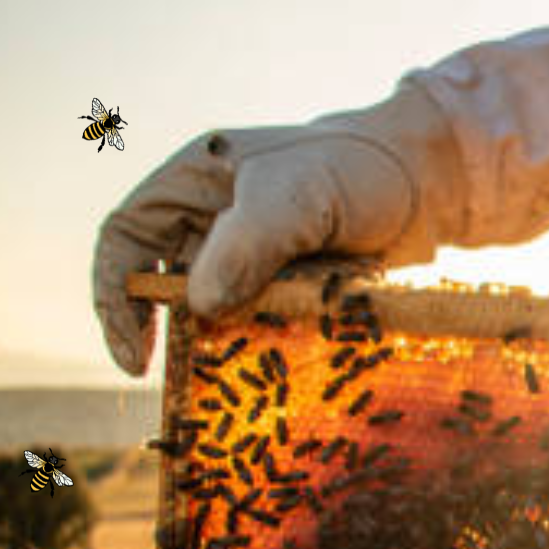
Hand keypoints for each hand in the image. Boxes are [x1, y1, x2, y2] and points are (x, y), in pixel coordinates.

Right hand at [91, 82, 466, 375]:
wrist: (431, 186)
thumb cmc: (360, 170)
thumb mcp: (300, 194)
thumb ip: (248, 243)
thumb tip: (198, 306)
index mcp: (194, 181)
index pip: (125, 238)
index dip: (116, 296)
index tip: (135, 357)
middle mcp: (211, 219)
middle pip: (162, 282)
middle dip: (169, 330)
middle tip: (181, 377)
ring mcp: (251, 254)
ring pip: (212, 310)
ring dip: (220, 342)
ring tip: (239, 373)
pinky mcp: (287, 285)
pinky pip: (257, 323)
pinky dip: (262, 345)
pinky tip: (279, 364)